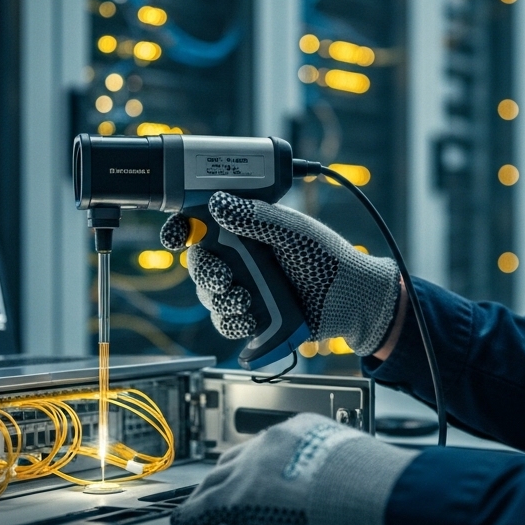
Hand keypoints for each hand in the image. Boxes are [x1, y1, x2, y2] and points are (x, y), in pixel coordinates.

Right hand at [161, 192, 400, 353]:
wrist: (350, 300)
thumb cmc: (328, 258)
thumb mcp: (293, 231)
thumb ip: (256, 217)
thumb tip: (219, 203)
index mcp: (247, 230)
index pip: (203, 225)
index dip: (182, 229)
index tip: (174, 237)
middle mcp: (242, 258)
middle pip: (200, 264)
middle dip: (206, 272)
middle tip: (225, 277)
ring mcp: (245, 287)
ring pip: (209, 295)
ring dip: (221, 299)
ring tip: (246, 300)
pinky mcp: (251, 316)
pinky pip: (225, 322)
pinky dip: (233, 322)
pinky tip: (251, 317)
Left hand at [169, 413, 414, 524]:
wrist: (366, 491)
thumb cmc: (369, 480)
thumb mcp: (349, 456)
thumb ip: (329, 459)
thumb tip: (331, 474)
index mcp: (296, 429)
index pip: (264, 445)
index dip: (254, 463)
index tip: (252, 471)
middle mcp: (268, 442)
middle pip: (234, 458)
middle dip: (224, 474)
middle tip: (216, 488)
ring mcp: (249, 469)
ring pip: (214, 480)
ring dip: (206, 493)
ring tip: (197, 505)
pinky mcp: (236, 497)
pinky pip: (204, 505)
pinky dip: (193, 514)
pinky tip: (187, 522)